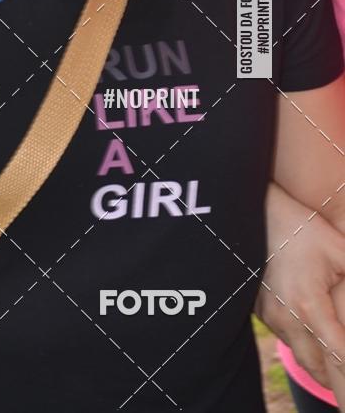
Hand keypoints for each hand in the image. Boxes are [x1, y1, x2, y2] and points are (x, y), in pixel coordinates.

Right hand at [256, 182, 344, 387]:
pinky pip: (287, 337)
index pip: (339, 358)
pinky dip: (304, 342)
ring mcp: (270, 315)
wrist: (255, 213)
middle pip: (320, 369)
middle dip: (338, 380)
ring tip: (337, 356)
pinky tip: (314, 328)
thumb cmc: (301, 227)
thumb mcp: (340, 251)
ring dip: (321, 360)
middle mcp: (287, 318)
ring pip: (302, 354)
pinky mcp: (260, 310)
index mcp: (310, 306)